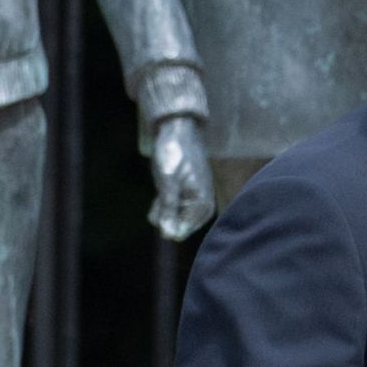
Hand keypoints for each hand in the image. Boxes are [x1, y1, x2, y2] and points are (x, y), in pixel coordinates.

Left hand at [150, 116, 214, 241]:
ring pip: (171, 218)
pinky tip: (164, 188)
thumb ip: (169, 209)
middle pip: (175, 227)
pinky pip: (171, 210)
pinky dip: (164, 202)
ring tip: (164, 186)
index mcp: (202, 206)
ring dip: (162, 206)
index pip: (178, 232)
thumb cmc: (173, 155)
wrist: (178, 132)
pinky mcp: (188, 197)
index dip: (164, 220)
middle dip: (164, 213)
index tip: (163, 198)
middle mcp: (203, 208)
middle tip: (164, 190)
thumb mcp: (167, 182)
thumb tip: (168, 235)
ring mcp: (196, 202)